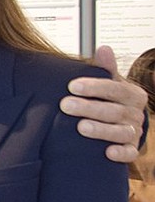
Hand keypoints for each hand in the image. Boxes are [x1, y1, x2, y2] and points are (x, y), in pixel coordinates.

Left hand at [60, 45, 145, 162]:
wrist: (124, 124)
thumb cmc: (112, 101)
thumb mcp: (110, 84)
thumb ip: (105, 69)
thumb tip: (103, 48)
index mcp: (132, 95)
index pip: (114, 88)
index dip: (94, 87)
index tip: (72, 86)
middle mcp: (135, 113)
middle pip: (113, 110)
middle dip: (89, 108)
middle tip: (66, 105)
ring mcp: (133, 132)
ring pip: (120, 131)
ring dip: (101, 130)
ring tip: (81, 127)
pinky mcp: (131, 149)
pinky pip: (129, 153)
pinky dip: (120, 153)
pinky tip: (107, 152)